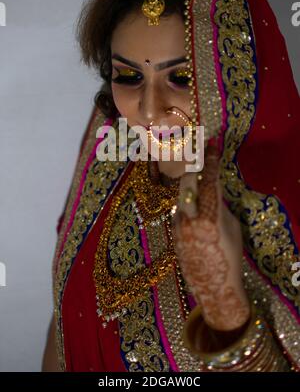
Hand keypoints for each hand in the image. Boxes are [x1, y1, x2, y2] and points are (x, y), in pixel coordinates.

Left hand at [173, 143, 249, 330]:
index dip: (210, 161)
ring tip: (195, 174)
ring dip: (188, 184)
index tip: (211, 145)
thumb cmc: (230, 257)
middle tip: (197, 151)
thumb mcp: (232, 228)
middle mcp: (189, 219)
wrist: (214, 287)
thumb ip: (220, 206)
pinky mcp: (172, 233)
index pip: (208, 182)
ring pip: (180, 196)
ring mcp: (177, 227)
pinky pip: (178, 210)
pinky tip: (193, 202)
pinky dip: (186, 202)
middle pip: (186, 183)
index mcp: (209, 217)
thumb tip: (213, 188)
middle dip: (193, 166)